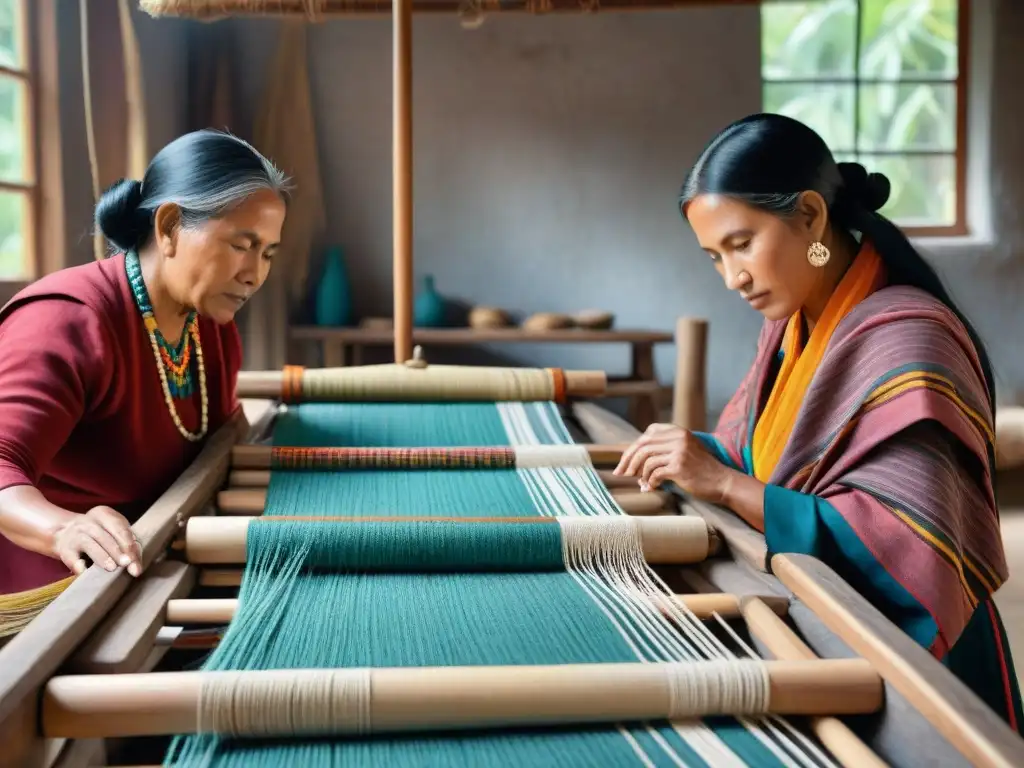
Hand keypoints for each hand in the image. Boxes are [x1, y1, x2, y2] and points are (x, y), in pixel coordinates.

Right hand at [51, 506, 141, 576]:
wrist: (62, 531)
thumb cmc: (96, 534)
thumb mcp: (111, 532)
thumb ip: (126, 546)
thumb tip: (136, 567)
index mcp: (103, 514)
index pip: (120, 528)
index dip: (129, 545)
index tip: (135, 561)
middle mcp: (87, 522)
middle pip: (105, 536)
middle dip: (117, 551)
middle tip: (126, 564)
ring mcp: (74, 535)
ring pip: (89, 544)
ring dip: (101, 556)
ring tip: (112, 568)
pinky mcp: (63, 549)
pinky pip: (70, 556)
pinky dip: (77, 563)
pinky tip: (84, 571)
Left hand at [613, 424, 729, 502]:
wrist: (722, 482)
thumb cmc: (701, 470)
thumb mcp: (685, 451)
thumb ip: (665, 449)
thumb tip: (635, 460)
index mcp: (678, 431)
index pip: (648, 434)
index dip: (633, 447)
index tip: (625, 461)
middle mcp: (678, 438)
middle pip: (643, 446)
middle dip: (628, 460)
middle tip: (621, 473)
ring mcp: (679, 452)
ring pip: (647, 460)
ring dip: (640, 474)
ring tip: (642, 483)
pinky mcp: (679, 467)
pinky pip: (655, 474)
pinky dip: (650, 483)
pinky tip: (651, 488)